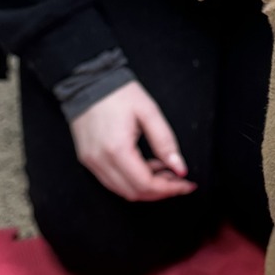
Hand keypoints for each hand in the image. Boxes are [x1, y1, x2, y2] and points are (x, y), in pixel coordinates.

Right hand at [70, 80, 195, 202]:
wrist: (87, 82)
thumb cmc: (117, 93)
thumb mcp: (149, 112)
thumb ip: (165, 143)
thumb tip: (180, 169)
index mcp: (116, 149)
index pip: (146, 184)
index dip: (170, 189)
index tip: (187, 184)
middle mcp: (100, 161)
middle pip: (134, 193)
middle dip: (160, 191)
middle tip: (178, 179)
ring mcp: (91, 162)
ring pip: (123, 191)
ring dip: (146, 187)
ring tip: (163, 170)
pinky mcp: (88, 160)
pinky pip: (112, 181)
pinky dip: (132, 181)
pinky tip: (145, 166)